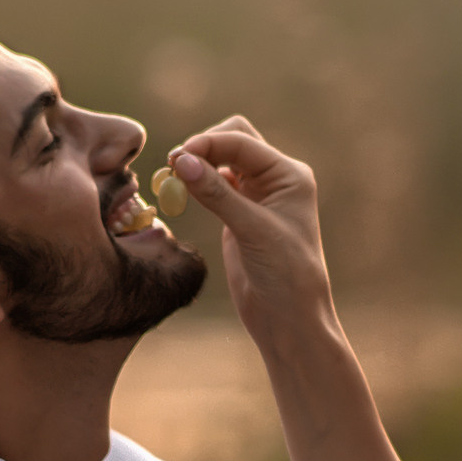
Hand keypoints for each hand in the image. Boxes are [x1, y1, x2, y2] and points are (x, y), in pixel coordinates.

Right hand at [171, 121, 334, 346]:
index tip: (179, 157)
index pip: (243, 141)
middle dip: (203, 148)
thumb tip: (182, 161)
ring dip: (197, 165)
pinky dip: (195, 185)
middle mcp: (274, 180)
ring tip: (172, 179)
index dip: (209, 143)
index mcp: (289, 175)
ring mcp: (255, 196)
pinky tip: (180, 192)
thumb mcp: (252, 230)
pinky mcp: (238, 214)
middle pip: (232, 141)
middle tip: (173, 166)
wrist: (289, 319)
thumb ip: (217, 194)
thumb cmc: (285, 275)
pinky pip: (213, 186)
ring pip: (220, 162)